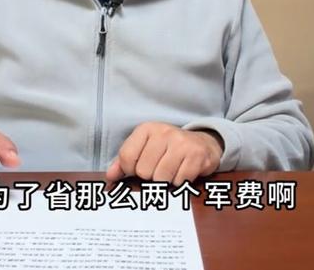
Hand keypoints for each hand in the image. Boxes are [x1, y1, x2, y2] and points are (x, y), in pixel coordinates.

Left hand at [105, 122, 223, 186]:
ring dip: (165, 182)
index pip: (127, 157)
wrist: (203, 144)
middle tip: (159, 169)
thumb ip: (125, 161)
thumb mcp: (145, 148)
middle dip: (150, 177)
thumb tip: (110, 176)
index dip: (130, 170)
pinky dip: (180, 183)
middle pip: (144, 171)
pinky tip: (183, 173)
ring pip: (161, 178)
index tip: (138, 169)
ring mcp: (182, 143)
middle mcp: (164, 132)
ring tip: (171, 172)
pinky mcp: (197, 155)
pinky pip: (179, 181)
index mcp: (147, 129)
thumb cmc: (169, 149)